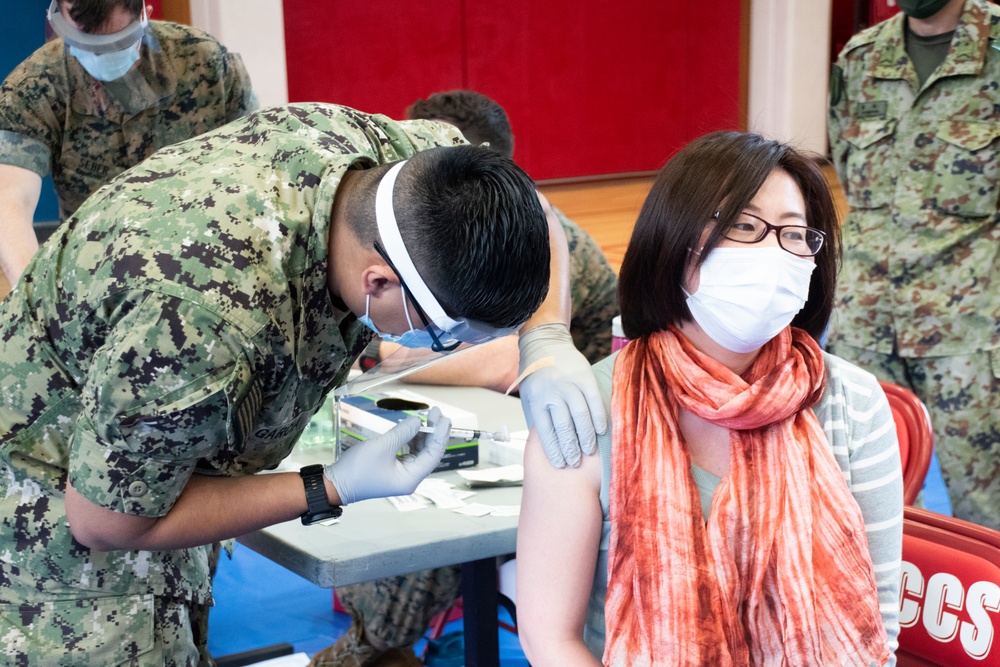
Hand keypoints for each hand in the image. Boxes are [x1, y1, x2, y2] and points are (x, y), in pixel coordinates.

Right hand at [324, 407, 450, 503]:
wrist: (336, 484)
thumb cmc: (358, 469)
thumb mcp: (382, 446)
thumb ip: (403, 432)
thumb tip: (418, 421)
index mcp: (410, 478)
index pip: (433, 455)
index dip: (440, 435)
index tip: (444, 418)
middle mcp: (409, 477)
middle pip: (429, 452)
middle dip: (433, 432)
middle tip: (436, 413)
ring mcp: (402, 474)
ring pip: (419, 451)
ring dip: (423, 434)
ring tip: (426, 417)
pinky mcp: (394, 469)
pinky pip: (409, 452)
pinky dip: (412, 439)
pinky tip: (412, 428)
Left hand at [517, 323, 606, 467]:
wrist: (544, 343)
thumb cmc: (536, 377)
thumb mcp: (529, 398)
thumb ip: (538, 419)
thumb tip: (548, 446)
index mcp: (536, 399)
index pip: (546, 431)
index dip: (554, 450)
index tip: (561, 464)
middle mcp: (552, 392)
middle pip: (564, 426)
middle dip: (570, 448)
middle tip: (575, 463)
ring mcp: (569, 383)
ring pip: (581, 415)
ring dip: (586, 436)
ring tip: (589, 451)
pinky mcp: (584, 376)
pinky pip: (594, 400)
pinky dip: (599, 417)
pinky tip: (601, 430)